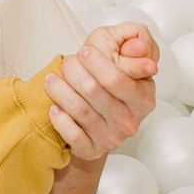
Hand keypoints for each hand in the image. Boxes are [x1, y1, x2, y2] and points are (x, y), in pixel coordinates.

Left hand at [45, 22, 157, 161]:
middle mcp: (130, 120)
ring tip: (51, 79)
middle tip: (65, 62)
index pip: (117, 79)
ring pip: (80, 111)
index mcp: (143, 98)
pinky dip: (60, 120)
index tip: (84, 51)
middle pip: (94, 92)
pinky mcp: (93, 150)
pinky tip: (54, 107)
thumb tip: (140, 44)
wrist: (100, 116)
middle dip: (74, 72)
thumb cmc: (110, 80)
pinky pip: (73, 136)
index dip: (97, 62)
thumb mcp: (124, 54)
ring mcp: (112, 138)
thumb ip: (134, 42)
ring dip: (60, 91)